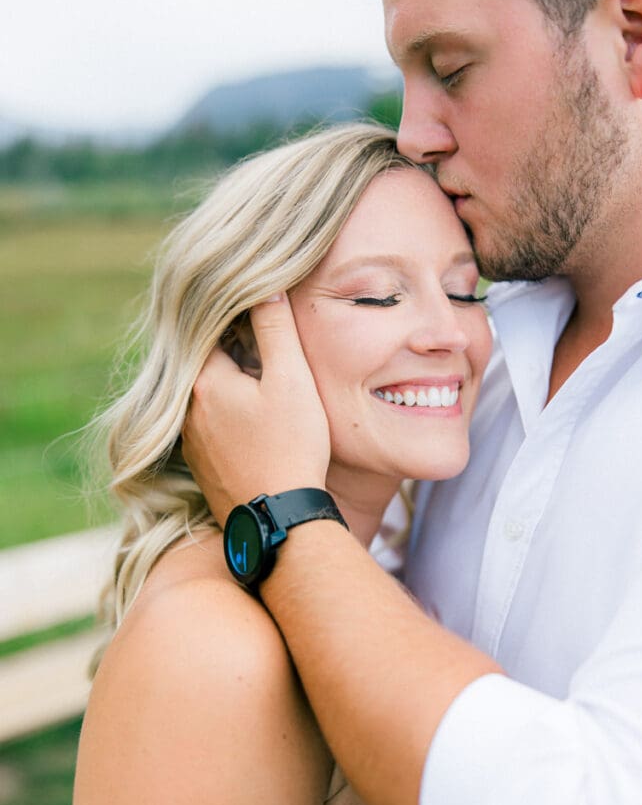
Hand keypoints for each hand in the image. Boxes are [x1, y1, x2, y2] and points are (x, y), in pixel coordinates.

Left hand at [183, 295, 330, 525]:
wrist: (281, 518)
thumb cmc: (291, 445)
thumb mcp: (291, 379)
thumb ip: (275, 329)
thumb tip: (265, 286)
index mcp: (203, 382)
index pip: (210, 332)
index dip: (236, 319)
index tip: (259, 314)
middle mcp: (187, 411)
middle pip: (207, 365)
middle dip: (234, 353)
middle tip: (265, 348)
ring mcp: (192, 443)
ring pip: (208, 399)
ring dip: (230, 389)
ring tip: (263, 387)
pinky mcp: (203, 469)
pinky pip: (211, 428)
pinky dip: (229, 418)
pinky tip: (256, 425)